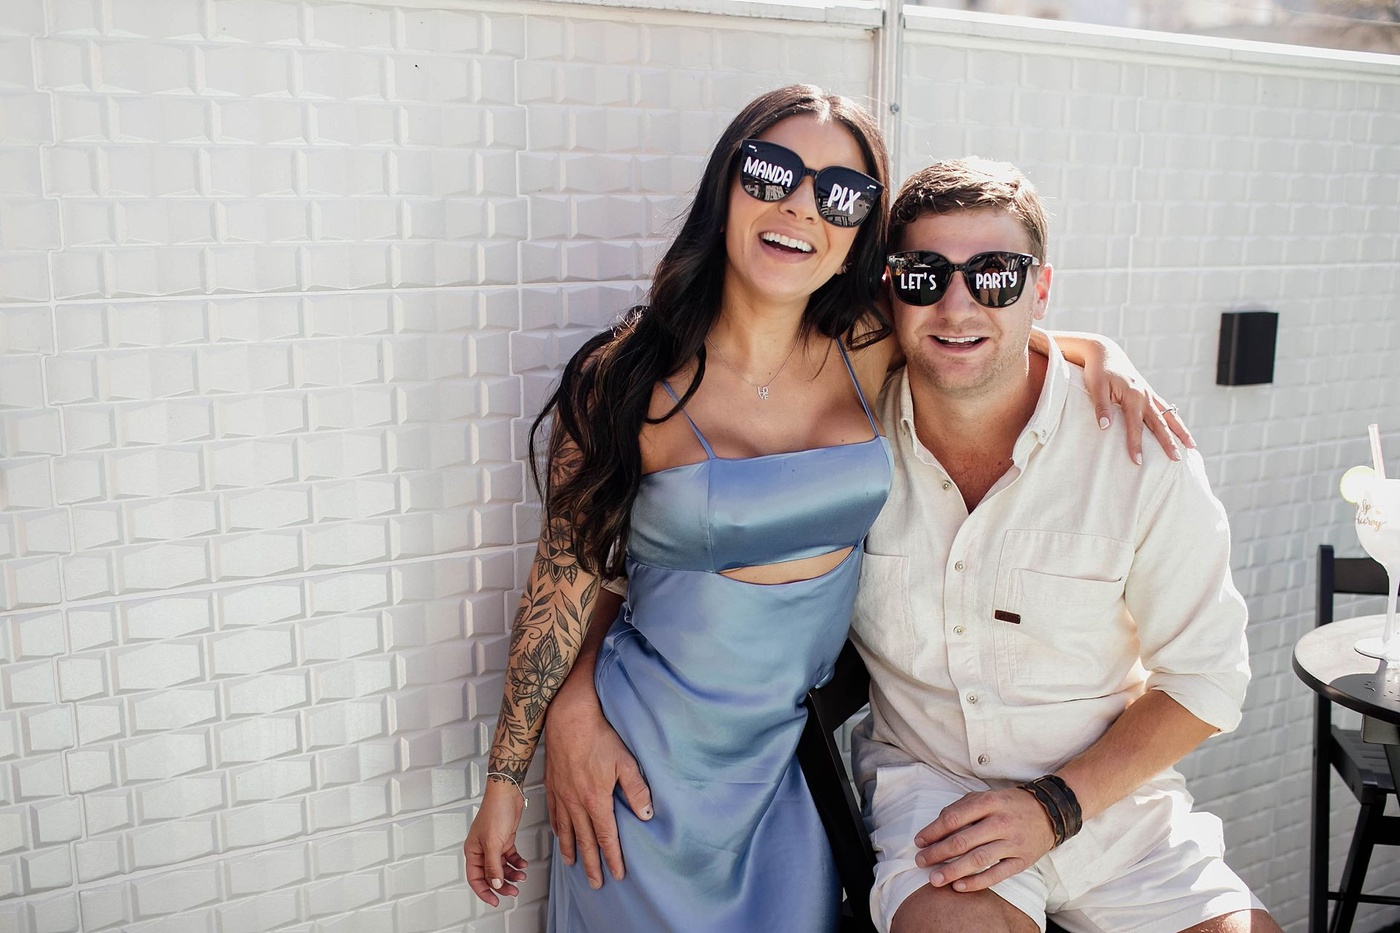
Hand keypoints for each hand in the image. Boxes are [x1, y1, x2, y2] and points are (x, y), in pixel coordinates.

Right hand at [464, 780, 529, 905]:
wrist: (508, 793)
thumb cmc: (495, 811)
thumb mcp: (493, 843)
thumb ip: (494, 866)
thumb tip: (495, 884)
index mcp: (472, 851)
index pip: (475, 878)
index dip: (484, 892)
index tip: (494, 901)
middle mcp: (481, 849)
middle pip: (490, 875)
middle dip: (501, 885)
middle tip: (513, 891)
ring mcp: (493, 844)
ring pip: (501, 867)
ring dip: (511, 874)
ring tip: (521, 877)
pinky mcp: (504, 839)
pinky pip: (510, 857)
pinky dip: (516, 862)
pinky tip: (522, 864)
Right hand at [544, 670, 652, 888]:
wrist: (568, 718)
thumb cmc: (598, 737)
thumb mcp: (625, 762)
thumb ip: (637, 790)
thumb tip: (647, 813)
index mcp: (596, 801)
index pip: (607, 837)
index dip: (613, 858)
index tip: (618, 874)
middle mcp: (576, 803)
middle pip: (585, 841)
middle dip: (592, 864)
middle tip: (595, 883)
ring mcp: (561, 796)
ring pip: (566, 832)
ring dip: (571, 851)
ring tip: (574, 865)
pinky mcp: (552, 786)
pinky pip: (554, 815)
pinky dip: (557, 831)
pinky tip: (559, 836)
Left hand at [912, 787, 1054, 892]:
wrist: (1049, 812)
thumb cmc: (1009, 805)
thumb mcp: (986, 796)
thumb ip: (961, 808)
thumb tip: (937, 826)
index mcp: (988, 803)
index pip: (953, 818)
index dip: (933, 831)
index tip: (919, 842)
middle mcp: (1000, 822)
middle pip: (962, 841)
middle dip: (937, 853)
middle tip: (920, 862)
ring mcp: (1012, 843)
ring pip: (977, 859)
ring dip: (952, 871)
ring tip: (934, 879)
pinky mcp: (1022, 861)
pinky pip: (997, 874)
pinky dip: (976, 882)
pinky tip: (959, 886)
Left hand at [1083, 340, 1194, 464]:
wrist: (1105, 352)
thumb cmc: (1098, 371)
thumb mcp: (1096, 388)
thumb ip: (1102, 407)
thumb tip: (1105, 427)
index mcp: (1132, 396)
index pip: (1134, 426)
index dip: (1135, 444)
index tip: (1137, 461)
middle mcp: (1145, 396)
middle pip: (1159, 424)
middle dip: (1168, 443)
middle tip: (1176, 460)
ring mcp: (1149, 394)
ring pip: (1169, 416)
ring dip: (1180, 431)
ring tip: (1192, 446)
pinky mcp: (1149, 393)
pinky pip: (1165, 409)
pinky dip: (1174, 420)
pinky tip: (1180, 430)